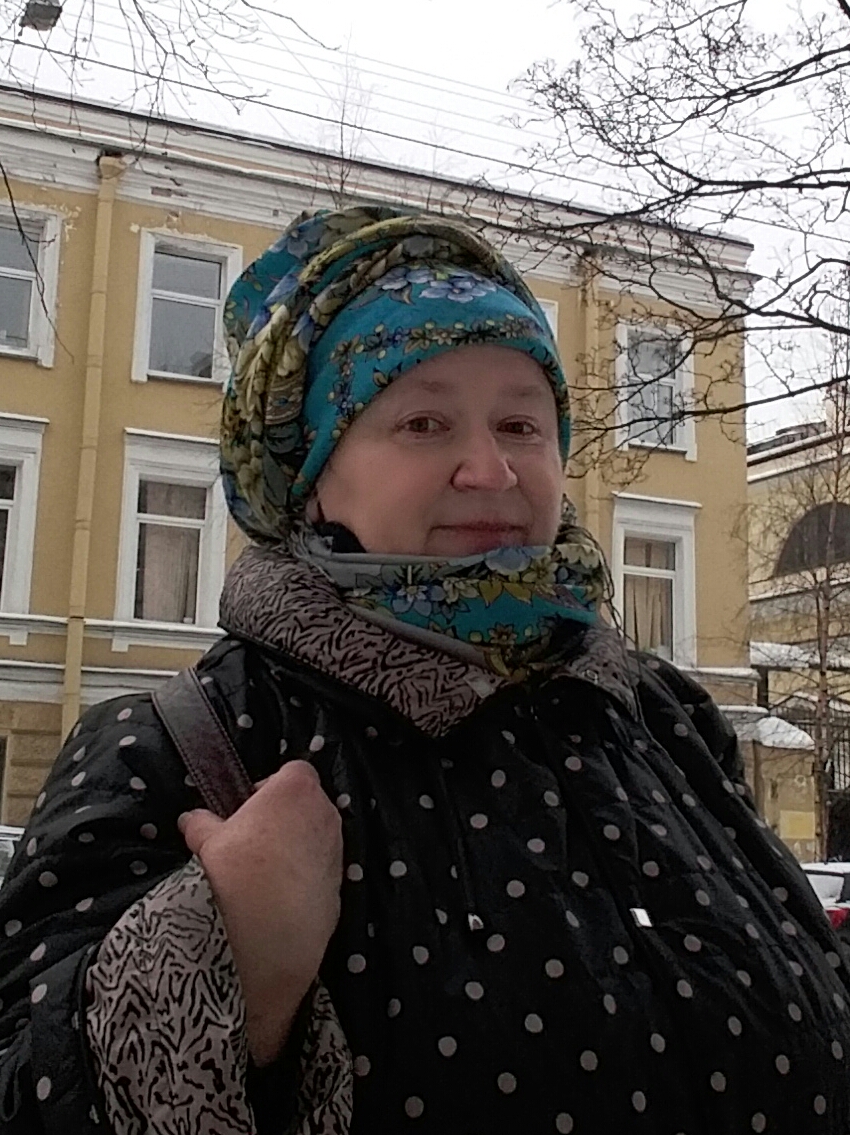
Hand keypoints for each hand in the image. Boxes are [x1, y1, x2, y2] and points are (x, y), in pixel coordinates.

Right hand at [179, 761, 342, 1065]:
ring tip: (262, 870)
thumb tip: (190, 818)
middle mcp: (324, 810)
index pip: (292, 770)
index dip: (270, 785)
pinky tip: (279, 893)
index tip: (248, 807)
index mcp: (295, 789)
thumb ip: (200, 824)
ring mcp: (337, 844)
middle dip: (281, 814)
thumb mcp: (208, 844)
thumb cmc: (241, 873)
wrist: (274, 934)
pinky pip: (320, 863)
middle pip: (304, 801)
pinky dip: (304, 871)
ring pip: (314, 832)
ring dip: (293, 843)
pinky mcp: (341, 877)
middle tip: (250, 838)